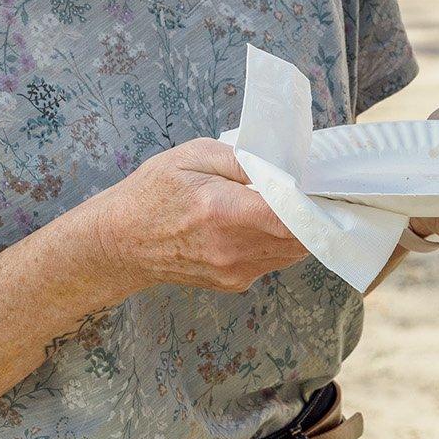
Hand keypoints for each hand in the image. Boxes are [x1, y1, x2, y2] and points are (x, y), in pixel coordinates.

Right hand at [93, 136, 308, 291]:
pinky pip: (273, 262)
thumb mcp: (193, 156)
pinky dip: (277, 243)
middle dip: (311, 215)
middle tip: (309, 190)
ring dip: (296, 230)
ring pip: (292, 253)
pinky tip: (260, 224)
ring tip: (283, 205)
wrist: (120, 243)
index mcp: (223, 211)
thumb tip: (282, 168)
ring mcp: (234, 271)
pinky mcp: (234, 283)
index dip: (313, 202)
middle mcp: (232, 249)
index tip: (319, 185)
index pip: (290, 217)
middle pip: (300, 238)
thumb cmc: (153, 193)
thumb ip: (243, 159)